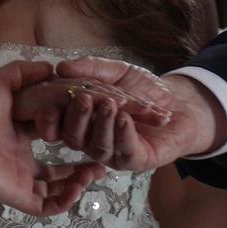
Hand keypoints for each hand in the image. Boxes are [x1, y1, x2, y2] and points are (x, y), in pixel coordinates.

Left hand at [0, 60, 104, 216]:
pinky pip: (45, 207)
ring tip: (95, 172)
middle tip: (103, 161)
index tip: (96, 132)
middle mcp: (22, 159)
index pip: (56, 141)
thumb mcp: (6, 80)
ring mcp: (19, 179)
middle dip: (83, 169)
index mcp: (21, 134)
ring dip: (78, 185)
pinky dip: (64, 202)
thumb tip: (53, 68)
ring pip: (56, 191)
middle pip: (59, 172)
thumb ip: (28, 72)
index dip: (77, 139)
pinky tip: (78, 187)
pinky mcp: (16, 194)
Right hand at [26, 57, 226, 170]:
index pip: (57, 124)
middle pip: (74, 137)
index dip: (48, 119)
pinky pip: (124, 152)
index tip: (46, 105)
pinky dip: (123, 134)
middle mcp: (91, 140)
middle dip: (77, 119)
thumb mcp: (116, 72)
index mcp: (82, 122)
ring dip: (102, 124)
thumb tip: (61, 67)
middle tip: (83, 99)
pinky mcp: (134, 160)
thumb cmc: (144, 88)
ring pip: (98, 146)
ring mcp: (112, 153)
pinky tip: (124, 117)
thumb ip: (91, 68)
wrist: (180, 101)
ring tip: (108, 103)